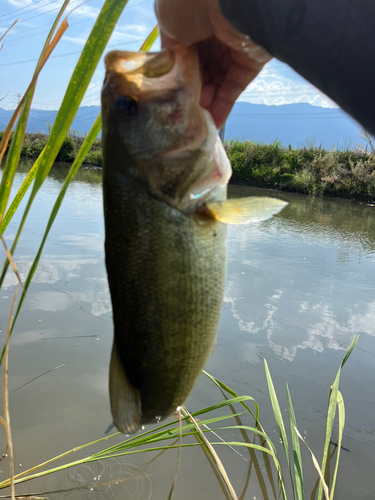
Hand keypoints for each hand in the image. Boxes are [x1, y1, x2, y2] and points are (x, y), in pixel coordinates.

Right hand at [155, 0, 270, 127]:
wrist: (233, 1)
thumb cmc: (193, 3)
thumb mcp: (168, 20)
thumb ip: (169, 46)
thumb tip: (173, 68)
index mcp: (193, 18)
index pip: (183, 52)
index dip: (176, 74)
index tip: (169, 95)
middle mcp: (213, 32)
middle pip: (200, 69)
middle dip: (190, 92)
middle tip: (180, 115)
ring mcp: (233, 47)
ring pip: (216, 82)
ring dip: (205, 103)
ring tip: (194, 124)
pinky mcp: (250, 62)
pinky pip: (234, 88)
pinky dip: (223, 106)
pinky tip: (212, 124)